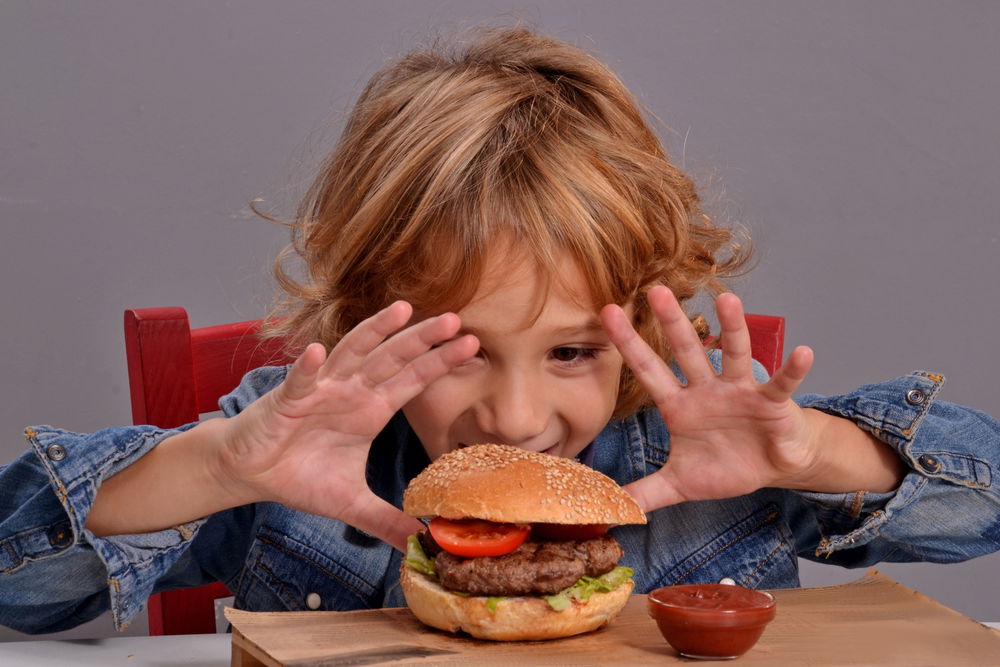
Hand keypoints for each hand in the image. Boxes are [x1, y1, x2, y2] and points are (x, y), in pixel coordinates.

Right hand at [213, 301, 478, 549]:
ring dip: (375, 332)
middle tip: (456, 320)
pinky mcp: (288, 400)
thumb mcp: (352, 505)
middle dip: (422, 339)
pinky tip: (314, 350)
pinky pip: (299, 381)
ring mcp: (321, 391)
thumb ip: (387, 521)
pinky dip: (306, 367)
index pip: (413, 381)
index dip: (439, 363)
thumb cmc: (300, 476)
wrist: (251, 472)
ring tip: (401, 310)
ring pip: (352, 354)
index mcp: (371, 410)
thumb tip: (421, 544)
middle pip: (393, 358)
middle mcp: (352, 392)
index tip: (471, 346)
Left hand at [601, 287, 817, 511]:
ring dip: (733, 328)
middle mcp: (707, 390)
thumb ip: (646, 492)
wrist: (771, 469)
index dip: (628, 344)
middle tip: (656, 289)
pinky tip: (803, 352)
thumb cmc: (725, 466)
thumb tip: (613, 509)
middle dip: (672, 322)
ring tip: (727, 300)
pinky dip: (792, 369)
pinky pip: (782, 383)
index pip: (648, 370)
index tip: (605, 313)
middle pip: (687, 351)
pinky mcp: (773, 402)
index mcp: (679, 406)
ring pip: (734, 354)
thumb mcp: (680, 484)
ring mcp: (741, 391)